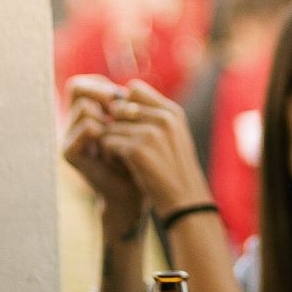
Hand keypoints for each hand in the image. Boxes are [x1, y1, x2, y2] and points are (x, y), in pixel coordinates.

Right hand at [62, 80, 143, 224]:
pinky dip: (105, 131)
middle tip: (117, 101)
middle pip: (76, 88)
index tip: (122, 96)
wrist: (133, 190)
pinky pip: (86, 127)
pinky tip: (113, 145)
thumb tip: (126, 89)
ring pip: (84, 107)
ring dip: (107, 116)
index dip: (102, 84)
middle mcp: (73, 122)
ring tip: (119, 132)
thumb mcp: (134, 126)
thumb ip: (126, 105)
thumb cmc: (138, 156)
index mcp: (86, 113)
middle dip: (99, 90)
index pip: (84, 83)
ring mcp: (69, 136)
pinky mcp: (69, 151)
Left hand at [97, 82, 209, 217]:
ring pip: (110, 126)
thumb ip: (153, 115)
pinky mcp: (136, 150)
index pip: (134, 90)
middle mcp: (163, 118)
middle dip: (115, 124)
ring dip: (111, 141)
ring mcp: (150, 133)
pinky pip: (107, 142)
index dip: (124, 106)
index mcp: (172, 112)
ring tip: (123, 158)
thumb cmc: (175, 169)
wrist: (184, 201)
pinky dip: (109, 155)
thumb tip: (119, 99)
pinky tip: (121, 165)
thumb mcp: (173, 136)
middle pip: (119, 108)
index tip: (126, 125)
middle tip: (122, 143)